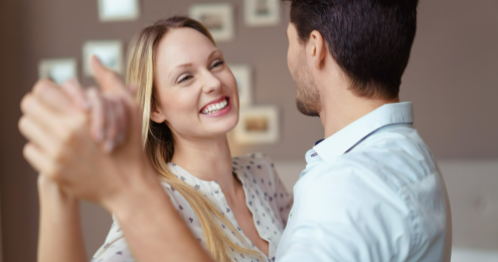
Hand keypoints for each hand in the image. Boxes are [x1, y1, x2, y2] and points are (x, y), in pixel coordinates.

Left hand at [18, 57, 151, 205]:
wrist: (128, 185)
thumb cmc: (130, 144)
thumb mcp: (128, 108)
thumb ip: (110, 80)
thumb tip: (94, 58)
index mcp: (82, 115)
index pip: (41, 90)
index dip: (46, 91)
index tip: (56, 99)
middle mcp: (66, 133)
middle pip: (29, 106)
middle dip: (39, 107)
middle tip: (51, 113)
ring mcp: (57, 154)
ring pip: (27, 127)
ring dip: (38, 126)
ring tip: (54, 130)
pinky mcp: (52, 171)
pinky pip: (30, 151)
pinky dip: (41, 149)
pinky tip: (57, 150)